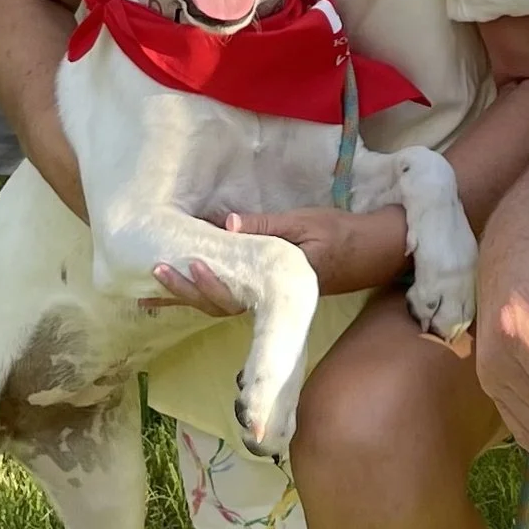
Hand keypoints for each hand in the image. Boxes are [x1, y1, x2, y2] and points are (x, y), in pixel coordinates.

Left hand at [143, 204, 405, 310]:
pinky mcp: (264, 291)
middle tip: (157, 271)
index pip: (237, 296)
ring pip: (220, 304)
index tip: (192, 264)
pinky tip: (182, 281)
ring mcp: (265, 299)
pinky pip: (230, 294)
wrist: (371, 251)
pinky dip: (204, 290)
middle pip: (220, 306)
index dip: (210, 285)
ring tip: (157, 279)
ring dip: (188, 294)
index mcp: (279, 288)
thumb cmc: (340, 235)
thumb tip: (224, 224)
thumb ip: (266, 226)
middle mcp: (268, 301)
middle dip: (186, 292)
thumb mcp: (305, 223)